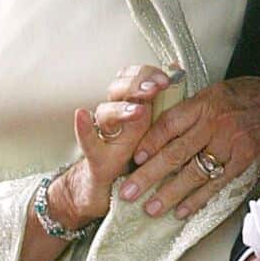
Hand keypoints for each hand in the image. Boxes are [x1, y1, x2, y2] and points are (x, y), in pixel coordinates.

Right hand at [47, 66, 169, 225]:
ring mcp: (103, 134)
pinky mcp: (95, 156)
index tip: (166, 78)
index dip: (149, 74)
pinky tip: (82, 115)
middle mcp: (115, 114)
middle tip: (154, 89)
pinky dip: (84, 128)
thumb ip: (163, 105)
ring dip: (121, 108)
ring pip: (105, 111)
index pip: (135, 78)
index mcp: (131, 105)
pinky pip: (87, 140)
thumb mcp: (154, 130)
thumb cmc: (137, 155)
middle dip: (137, 85)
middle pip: (119, 89)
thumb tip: (177, 72)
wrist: (110, 188)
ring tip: (137, 111)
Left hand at [119, 76, 259, 218]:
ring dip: (169, 194)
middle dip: (148, 175)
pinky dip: (199, 199)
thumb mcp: (222, 90)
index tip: (133, 159)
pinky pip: (217, 183)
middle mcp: (215, 123)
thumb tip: (167, 125)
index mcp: (205, 102)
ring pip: (193, 173)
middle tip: (128, 192)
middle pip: (174, 153)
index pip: (168, 125)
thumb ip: (196, 107)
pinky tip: (183, 211)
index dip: (148, 143)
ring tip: (151, 209)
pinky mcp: (245, 160)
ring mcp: (231, 143)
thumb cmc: (255, 96)